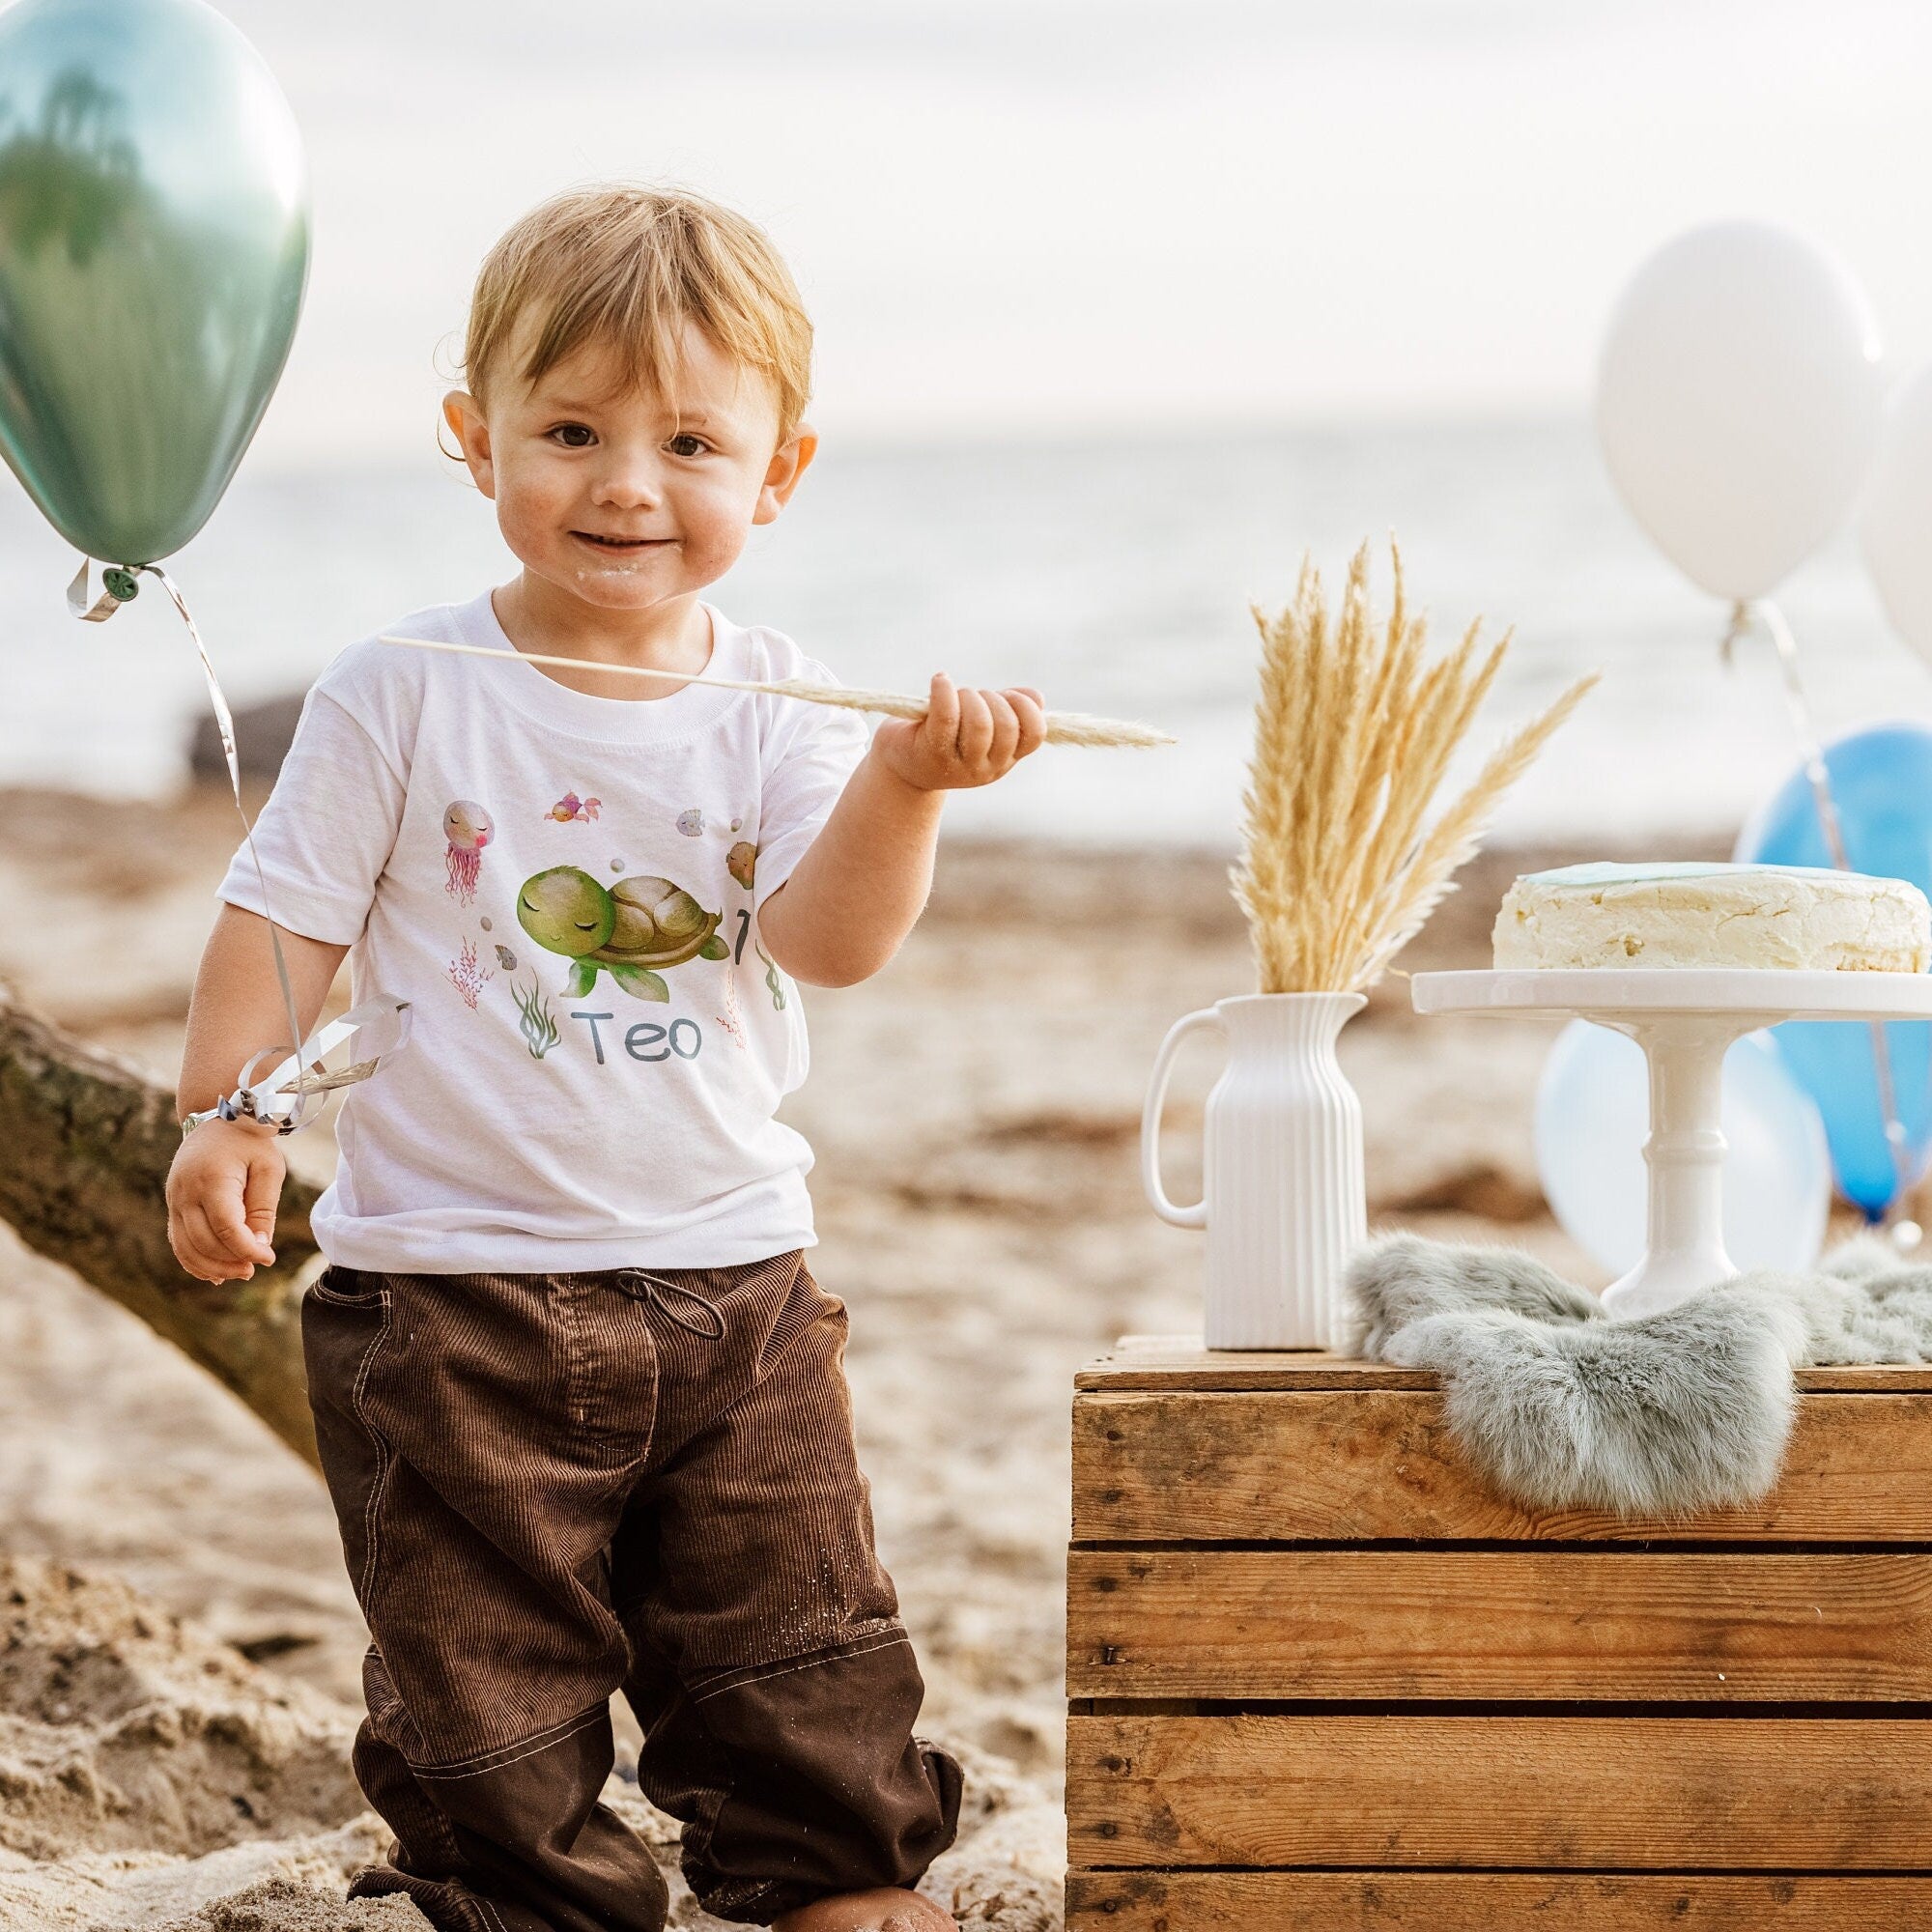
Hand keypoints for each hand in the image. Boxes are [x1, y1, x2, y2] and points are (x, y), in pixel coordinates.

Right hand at [166, 1116, 285, 1283]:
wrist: (217, 1118)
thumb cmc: (250, 1142)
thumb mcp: (268, 1168)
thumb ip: (263, 1208)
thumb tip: (259, 1247)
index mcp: (211, 1180)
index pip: (226, 1227)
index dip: (247, 1249)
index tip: (268, 1259)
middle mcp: (185, 1192)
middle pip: (204, 1241)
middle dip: (231, 1261)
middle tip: (256, 1267)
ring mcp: (174, 1200)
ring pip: (186, 1248)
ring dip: (213, 1267)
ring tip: (241, 1272)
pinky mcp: (172, 1206)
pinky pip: (178, 1242)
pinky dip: (194, 1262)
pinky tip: (216, 1274)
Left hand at [870, 675, 1045, 791]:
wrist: (902, 762)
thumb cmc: (946, 735)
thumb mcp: (983, 723)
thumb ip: (1009, 711)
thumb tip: (1036, 697)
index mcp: (1006, 758)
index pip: (1034, 735)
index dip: (1026, 708)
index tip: (1007, 695)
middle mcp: (988, 768)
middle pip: (1006, 726)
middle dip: (992, 698)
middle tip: (972, 695)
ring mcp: (961, 766)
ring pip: (980, 724)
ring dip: (969, 696)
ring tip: (954, 693)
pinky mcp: (932, 754)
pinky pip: (946, 717)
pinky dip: (945, 691)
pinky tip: (940, 679)